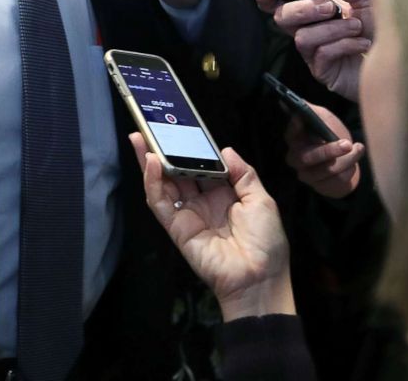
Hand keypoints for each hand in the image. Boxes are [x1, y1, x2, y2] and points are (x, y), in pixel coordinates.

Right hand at [130, 133, 293, 320]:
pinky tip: (151, 164)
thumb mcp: (262, 200)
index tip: (182, 127)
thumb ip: (243, 173)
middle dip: (164, 150)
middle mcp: (203, 201)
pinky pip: (160, 203)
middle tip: (151, 128)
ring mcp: (187, 214)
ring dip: (150, 162)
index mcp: (224, 194)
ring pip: (163, 183)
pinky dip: (152, 183)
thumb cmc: (266, 243)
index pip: (201, 165)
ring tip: (141, 138)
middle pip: (178, 170)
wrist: (259, 279)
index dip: (191, 147)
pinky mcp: (176, 227)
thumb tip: (225, 149)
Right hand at [255, 0, 373, 100]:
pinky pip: (321, 53)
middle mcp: (309, 29)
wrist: (403, 54)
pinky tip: (362, 44)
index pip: (278, 1)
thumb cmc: (384, 26)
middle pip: (281, 17)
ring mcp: (313, 52)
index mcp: (313, 9)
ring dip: (333, 28)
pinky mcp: (323, 71)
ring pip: (302, 37)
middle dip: (304, 9)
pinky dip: (345, 44)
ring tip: (357, 27)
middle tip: (331, 7)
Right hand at [283, 103, 363, 198]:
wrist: (346, 157)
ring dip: (345, 160)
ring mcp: (307, 175)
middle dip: (328, 151)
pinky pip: (335, 182)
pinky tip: (355, 162)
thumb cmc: (331, 133)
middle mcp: (296, 158)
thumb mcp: (322, 118)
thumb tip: (286, 100)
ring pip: (324, 171)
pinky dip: (349, 171)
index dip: (294, 128)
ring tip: (358, 149)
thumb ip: (309, 110)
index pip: (290, 134)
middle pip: (306, 158)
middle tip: (347, 144)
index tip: (301, 120)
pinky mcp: (320, 187)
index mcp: (294, 139)